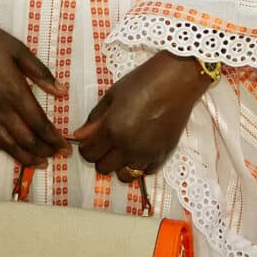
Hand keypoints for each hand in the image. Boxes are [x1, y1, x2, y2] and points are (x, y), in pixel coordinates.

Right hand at [0, 3, 66, 167]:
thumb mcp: (19, 50)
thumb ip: (41, 73)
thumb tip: (62, 92)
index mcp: (16, 93)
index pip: (40, 125)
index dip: (54, 140)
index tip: (66, 148)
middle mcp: (1, 110)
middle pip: (26, 140)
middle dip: (44, 152)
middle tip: (57, 156)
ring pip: (7, 145)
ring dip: (25, 158)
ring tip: (39, 163)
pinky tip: (3, 148)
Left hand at [67, 53, 212, 181]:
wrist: (177, 80)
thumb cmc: (142, 82)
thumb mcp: (112, 95)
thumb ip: (94, 118)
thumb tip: (79, 135)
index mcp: (112, 129)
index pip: (89, 154)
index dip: (86, 147)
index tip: (92, 139)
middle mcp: (128, 147)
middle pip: (104, 168)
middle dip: (101, 157)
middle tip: (107, 142)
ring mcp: (147, 154)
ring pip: (124, 176)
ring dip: (120, 165)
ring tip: (124, 149)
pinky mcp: (164, 155)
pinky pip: (146, 172)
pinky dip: (140, 165)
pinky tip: (141, 149)